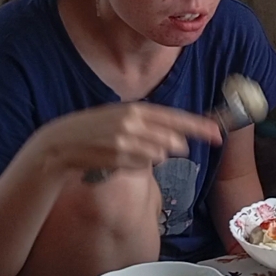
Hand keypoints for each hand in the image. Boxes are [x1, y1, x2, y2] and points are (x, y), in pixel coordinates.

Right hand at [30, 103, 221, 174]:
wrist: (57, 146)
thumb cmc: (91, 134)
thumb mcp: (120, 121)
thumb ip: (148, 127)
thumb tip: (178, 141)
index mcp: (134, 109)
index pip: (174, 117)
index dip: (198, 126)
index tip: (218, 134)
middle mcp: (131, 122)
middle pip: (171, 139)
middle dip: (176, 147)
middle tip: (170, 149)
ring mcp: (123, 140)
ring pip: (157, 155)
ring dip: (151, 157)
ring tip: (128, 152)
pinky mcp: (115, 157)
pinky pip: (140, 166)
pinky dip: (136, 166)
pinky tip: (118, 161)